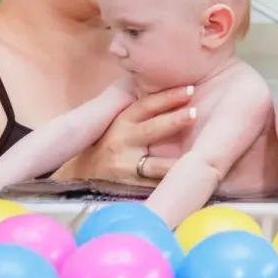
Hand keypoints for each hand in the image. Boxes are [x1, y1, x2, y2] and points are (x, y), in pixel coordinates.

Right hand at [55, 86, 195, 183]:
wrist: (81, 176)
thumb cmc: (111, 144)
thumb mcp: (121, 123)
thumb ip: (143, 110)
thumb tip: (176, 90)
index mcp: (122, 121)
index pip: (146, 106)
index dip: (168, 97)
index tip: (190, 90)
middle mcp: (123, 141)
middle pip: (151, 130)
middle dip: (173, 121)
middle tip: (195, 113)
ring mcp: (126, 166)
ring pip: (155, 164)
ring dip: (174, 161)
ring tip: (196, 155)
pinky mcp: (130, 187)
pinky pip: (154, 186)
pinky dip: (170, 184)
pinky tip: (187, 182)